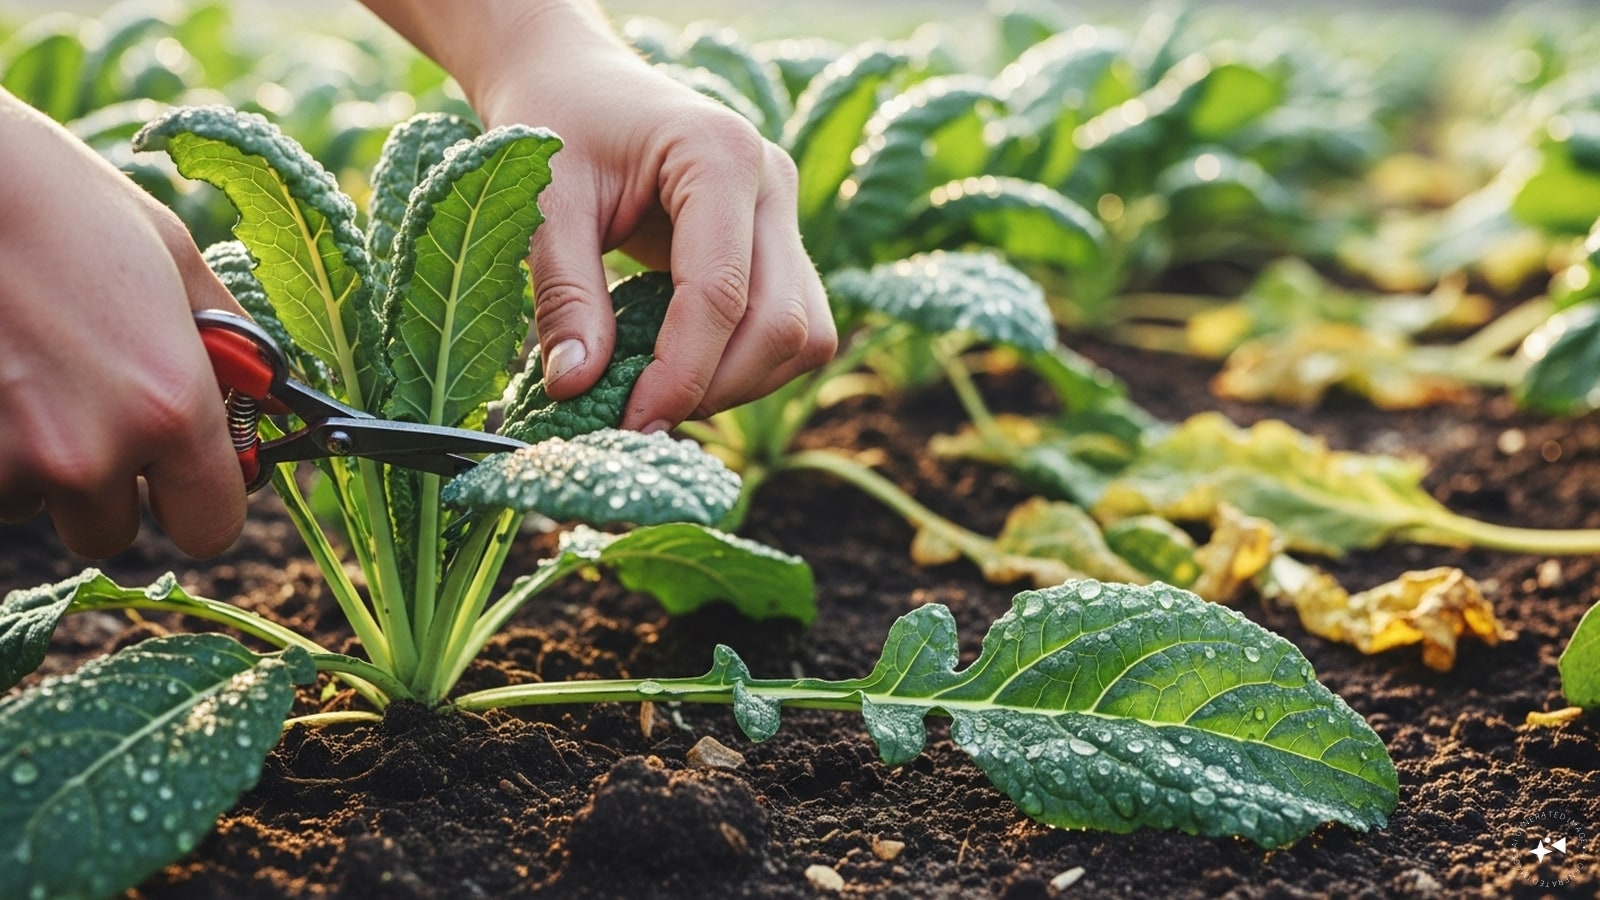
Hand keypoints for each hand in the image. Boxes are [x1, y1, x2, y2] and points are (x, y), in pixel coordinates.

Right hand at [0, 90, 246, 557]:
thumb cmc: (60, 202)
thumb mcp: (174, 257)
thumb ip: (232, 344)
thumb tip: (270, 395)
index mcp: (170, 409)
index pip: (211, 527)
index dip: (201, 502)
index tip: (188, 473)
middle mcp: (90, 453)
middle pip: (113, 530)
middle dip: (109, 487)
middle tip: (92, 410)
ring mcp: (6, 461)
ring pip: (39, 505)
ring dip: (40, 463)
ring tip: (31, 373)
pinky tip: (0, 376)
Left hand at [362, 0, 835, 430]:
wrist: (576, 82)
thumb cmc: (555, 125)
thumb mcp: (543, 202)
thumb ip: (562, 293)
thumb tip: (577, 388)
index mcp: (719, 155)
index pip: (723, 291)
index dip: (683, 372)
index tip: (632, 422)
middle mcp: (771, 183)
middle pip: (785, 324)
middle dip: (718, 387)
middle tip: (642, 419)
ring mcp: (783, 214)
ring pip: (804, 334)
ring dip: (740, 383)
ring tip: (661, 394)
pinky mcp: (779, 244)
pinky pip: (790, 327)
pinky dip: (744, 365)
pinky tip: (681, 367)